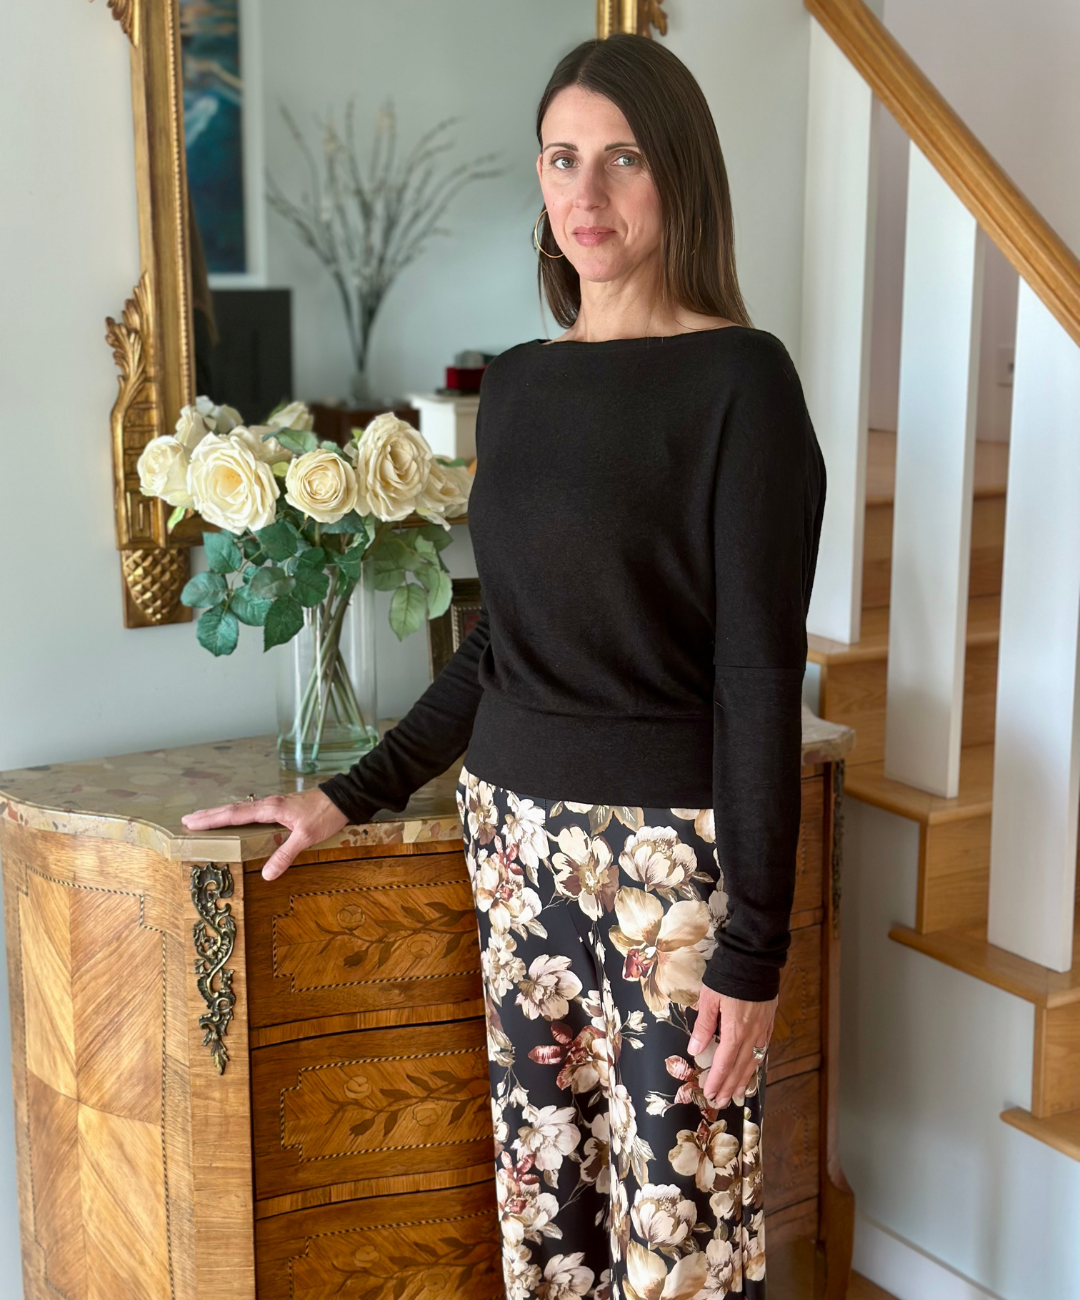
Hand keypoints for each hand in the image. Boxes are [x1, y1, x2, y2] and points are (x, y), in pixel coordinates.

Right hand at [180, 788, 349, 880]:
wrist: (343, 798)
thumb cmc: (325, 815)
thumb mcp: (306, 837)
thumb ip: (285, 854)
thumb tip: (266, 874)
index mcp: (270, 809)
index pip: (234, 814)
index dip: (212, 819)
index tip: (190, 822)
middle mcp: (268, 804)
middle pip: (232, 809)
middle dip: (209, 815)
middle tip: (186, 820)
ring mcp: (274, 804)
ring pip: (241, 809)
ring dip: (221, 814)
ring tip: (203, 820)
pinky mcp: (280, 807)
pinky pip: (251, 811)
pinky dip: (237, 815)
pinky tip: (236, 821)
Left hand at [687, 983, 777, 1109]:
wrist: (755, 959)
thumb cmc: (729, 976)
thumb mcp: (709, 999)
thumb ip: (703, 1026)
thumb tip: (695, 1050)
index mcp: (735, 1031)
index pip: (724, 1063)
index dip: (717, 1081)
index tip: (709, 1094)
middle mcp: (752, 1035)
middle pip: (740, 1067)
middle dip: (729, 1086)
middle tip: (720, 1102)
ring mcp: (763, 1029)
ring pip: (753, 1061)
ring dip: (744, 1079)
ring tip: (737, 1094)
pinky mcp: (769, 1022)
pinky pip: (763, 1050)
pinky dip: (756, 1063)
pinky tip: (752, 1068)